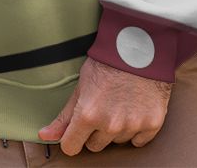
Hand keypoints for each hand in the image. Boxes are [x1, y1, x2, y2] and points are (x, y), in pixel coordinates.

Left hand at [37, 57, 172, 154]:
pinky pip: (138, 141)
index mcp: (87, 115)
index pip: (71, 147)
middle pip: (94, 146)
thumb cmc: (106, 63)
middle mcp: (110, 125)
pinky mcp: (151, 124)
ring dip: (115, 129)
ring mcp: (132, 126)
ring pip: (116, 142)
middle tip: (100, 108)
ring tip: (118, 104)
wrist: (138, 49)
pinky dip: (135, 130)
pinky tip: (133, 109)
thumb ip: (64, 115)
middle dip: (94, 131)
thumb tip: (45, 135)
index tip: (75, 131)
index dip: (71, 139)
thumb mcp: (80, 85)